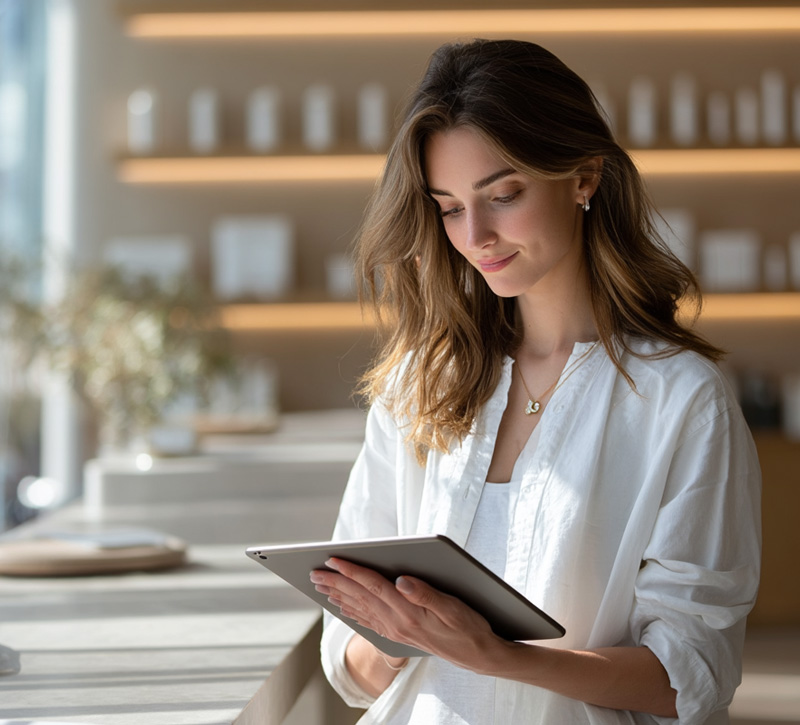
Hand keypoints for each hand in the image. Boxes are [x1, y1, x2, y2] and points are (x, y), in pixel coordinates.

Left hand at [309, 556, 501, 670]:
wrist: (478, 656)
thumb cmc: (469, 627)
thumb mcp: (453, 607)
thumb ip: (426, 593)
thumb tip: (401, 579)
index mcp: (409, 613)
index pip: (374, 586)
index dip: (352, 571)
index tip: (332, 558)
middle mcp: (397, 624)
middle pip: (360, 597)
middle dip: (336, 582)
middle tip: (313, 571)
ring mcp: (396, 632)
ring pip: (360, 609)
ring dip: (339, 596)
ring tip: (320, 585)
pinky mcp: (398, 635)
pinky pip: (368, 621)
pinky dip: (352, 611)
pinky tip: (343, 606)